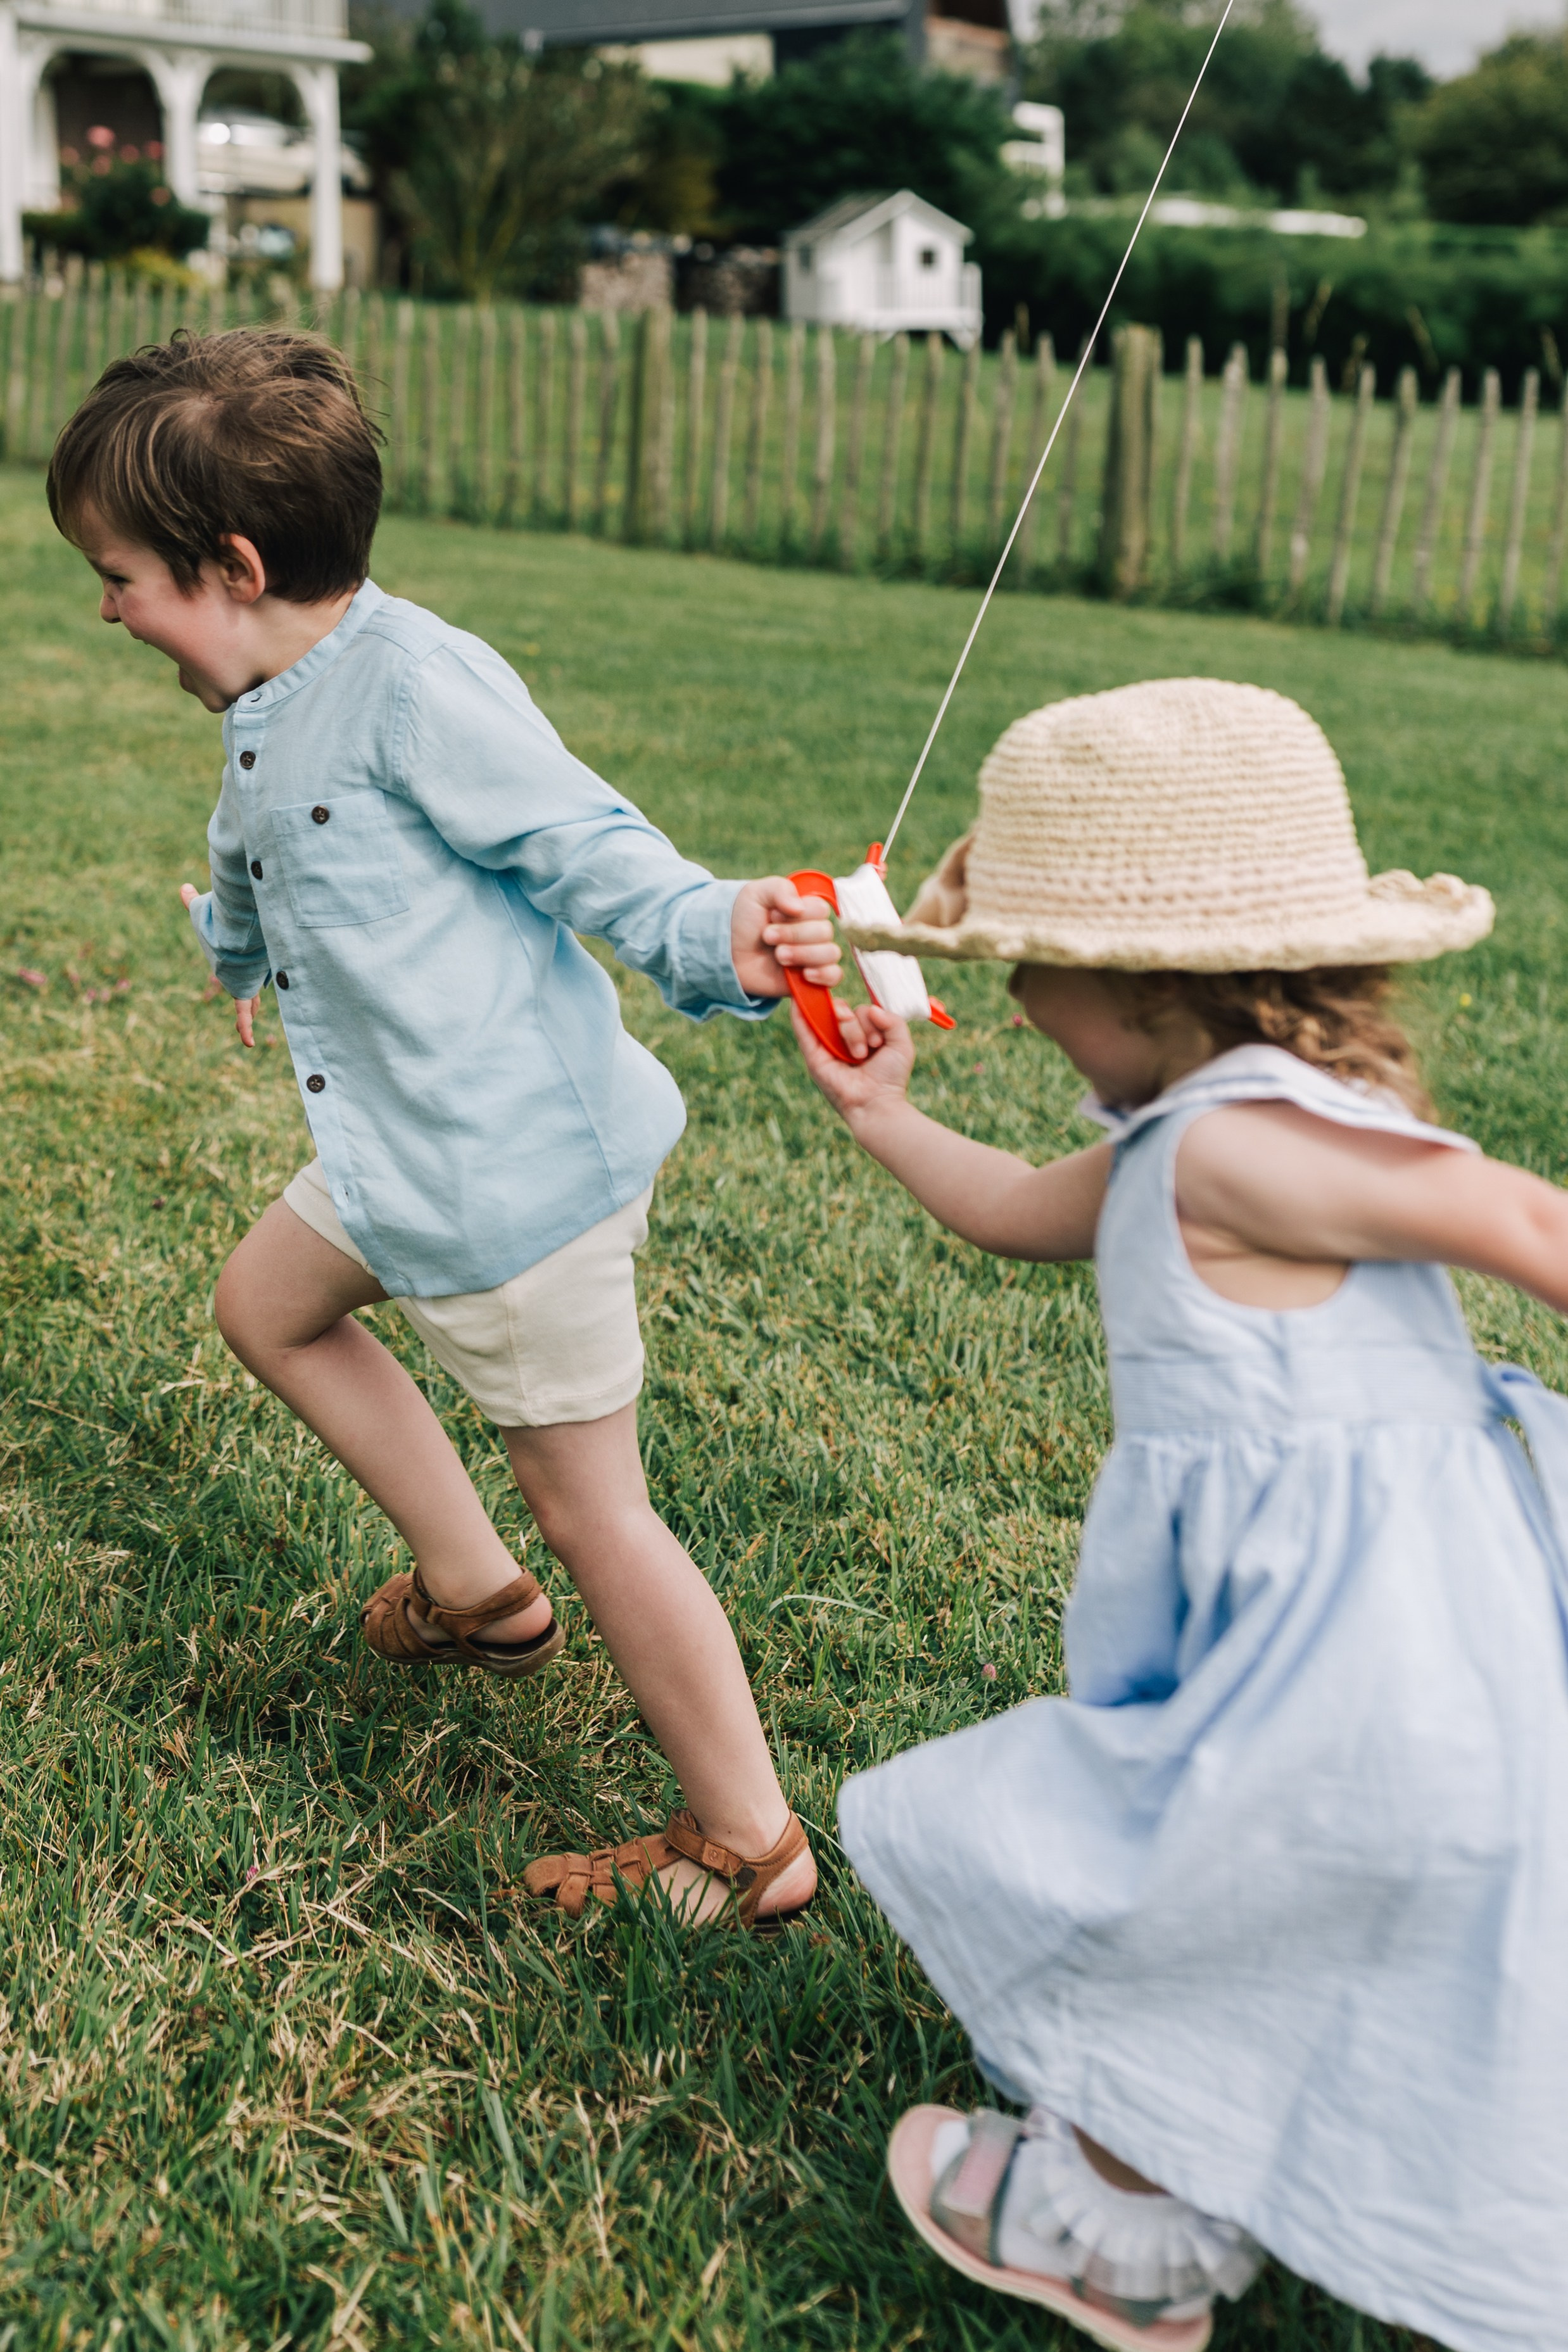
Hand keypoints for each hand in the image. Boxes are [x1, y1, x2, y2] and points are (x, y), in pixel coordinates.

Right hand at [180, 882, 256, 1046]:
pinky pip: (244, 1012)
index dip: (244, 966)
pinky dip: (245, 1027)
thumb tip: (183, 887)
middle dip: (252, 992)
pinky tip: (249, 1043)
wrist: (231, 928)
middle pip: (250, 981)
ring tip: (249, 1030)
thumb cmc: (218, 917)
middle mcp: (243, 966)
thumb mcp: (202, 910)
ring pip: (250, 1000)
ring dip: (249, 1011)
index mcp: (234, 950)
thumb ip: (193, 901)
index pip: (241, 961)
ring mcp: (245, 979)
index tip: (247, 972)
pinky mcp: (244, 990)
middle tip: (256, 1003)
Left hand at [731, 877, 841, 998]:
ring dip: (804, 954)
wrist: (724, 952)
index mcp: (805, 909)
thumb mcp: (756, 894)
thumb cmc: (742, 920)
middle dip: (794, 934)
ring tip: (778, 955)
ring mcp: (812, 955)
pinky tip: (805, 974)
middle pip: (825, 932)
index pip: (821, 909)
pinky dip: (824, 975)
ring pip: (830, 953)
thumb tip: (799, 907)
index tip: (772, 915)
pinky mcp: (809, 979)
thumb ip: (780, 890)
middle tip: (767, 937)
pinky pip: (834, 977)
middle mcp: (813, 932)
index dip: (800, 914)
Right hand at [790, 998, 913, 1127]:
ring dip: (851, 1031)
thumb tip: (871, 1009)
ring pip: (832, 1018)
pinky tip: (798, 999)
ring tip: (860, 1054)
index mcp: (862, 1037)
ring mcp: (828, 1047)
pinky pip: (804, 1029)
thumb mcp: (901, 1044)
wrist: (876, 1102)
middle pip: (846, 1012)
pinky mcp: (814, 1056)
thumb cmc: (890, 1078)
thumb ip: (893, 1020)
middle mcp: (843, 1041)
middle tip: (871, 1048)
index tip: (880, 1042)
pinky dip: (799, 1014)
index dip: (872, 1019)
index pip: (861, 1012)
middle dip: (861, 1026)